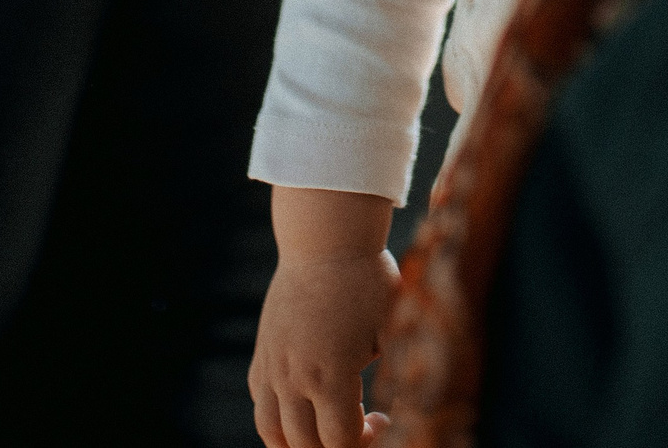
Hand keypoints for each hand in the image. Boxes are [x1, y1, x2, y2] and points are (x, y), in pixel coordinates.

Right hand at [252, 187, 399, 447]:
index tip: (384, 420)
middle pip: (305, 445)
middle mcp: (294, 377)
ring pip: (272, 431)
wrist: (324, 241)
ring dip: (298, 443)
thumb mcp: (392, 329)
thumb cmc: (368, 282)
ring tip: (323, 436)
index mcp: (330, 375)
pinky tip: (305, 406)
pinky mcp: (263, 354)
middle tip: (359, 429)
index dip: (367, 441)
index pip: (341, 441)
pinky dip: (279, 419)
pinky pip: (262, 404)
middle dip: (335, 447)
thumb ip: (393, 374)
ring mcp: (273, 367)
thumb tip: (405, 407)